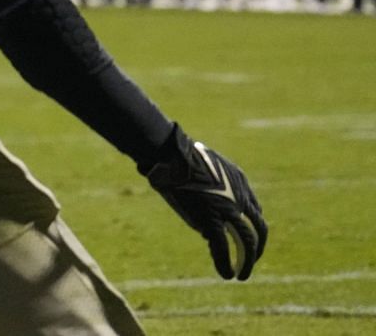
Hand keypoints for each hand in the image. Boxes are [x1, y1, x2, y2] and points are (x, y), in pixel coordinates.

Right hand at [146, 125, 267, 279]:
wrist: (170, 154)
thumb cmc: (174, 154)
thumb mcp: (198, 164)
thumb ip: (205, 180)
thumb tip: (195, 191)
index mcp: (238, 181)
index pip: (253, 208)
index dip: (251, 225)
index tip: (244, 235)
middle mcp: (239, 197)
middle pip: (258, 228)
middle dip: (257, 247)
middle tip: (252, 260)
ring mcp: (228, 210)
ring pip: (247, 242)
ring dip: (247, 262)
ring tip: (242, 275)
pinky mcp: (212, 222)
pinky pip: (223, 249)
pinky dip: (226, 264)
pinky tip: (227, 274)